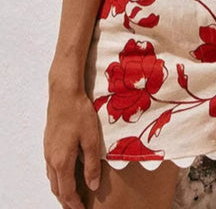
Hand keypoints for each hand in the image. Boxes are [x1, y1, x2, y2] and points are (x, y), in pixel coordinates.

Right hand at [44, 86, 100, 207]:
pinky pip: (50, 167)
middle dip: (66, 200)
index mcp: (62, 161)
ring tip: (71, 195)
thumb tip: (92, 185)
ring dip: (61, 189)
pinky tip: (65, 173)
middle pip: (57, 188)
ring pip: (52, 178)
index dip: (74, 203)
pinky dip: (57, 177)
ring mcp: (47, 151)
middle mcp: (51, 159)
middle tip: (75, 207)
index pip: (67, 191)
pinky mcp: (48, 143)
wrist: (64, 94)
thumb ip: (91, 164)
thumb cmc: (79, 114)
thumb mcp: (91, 140)